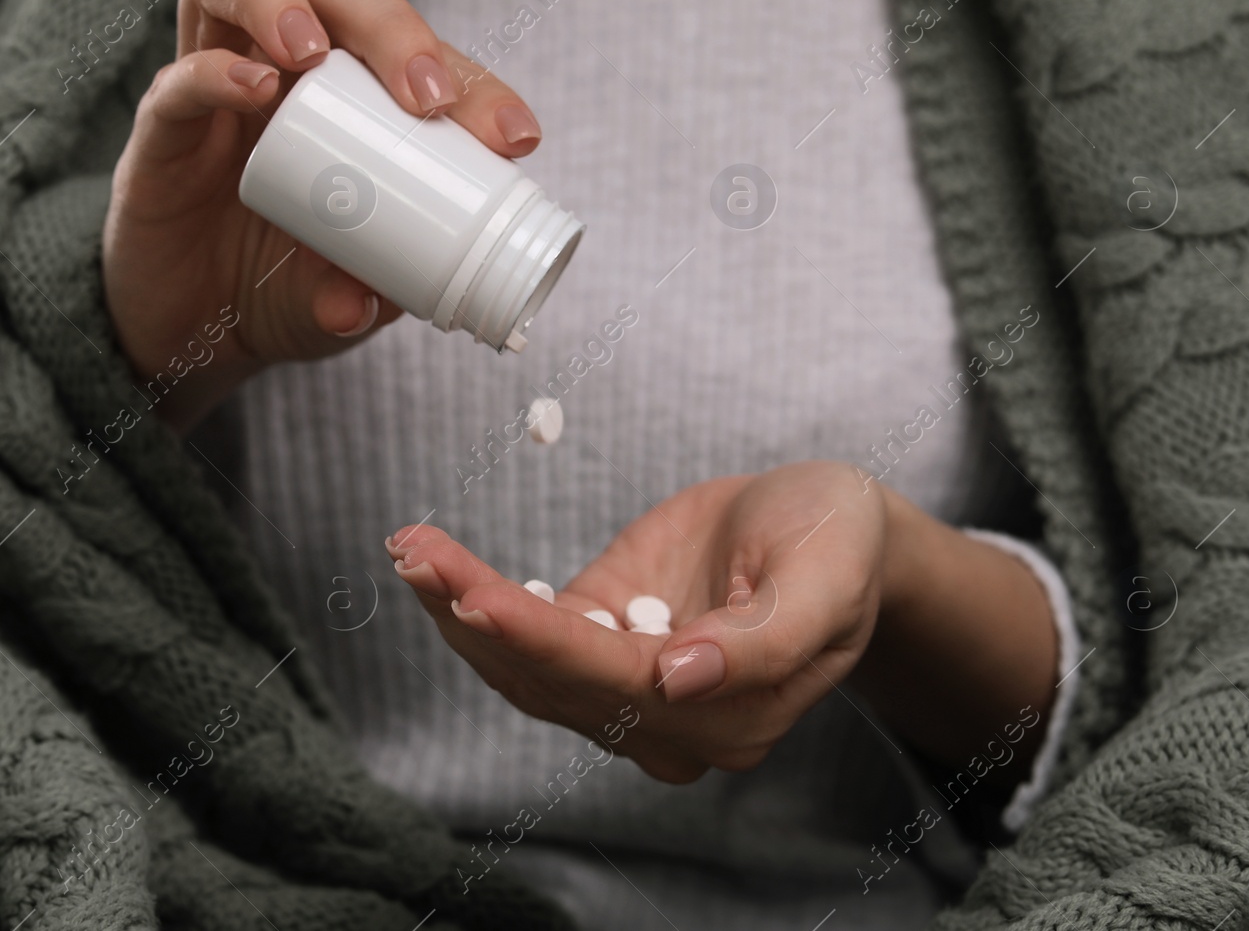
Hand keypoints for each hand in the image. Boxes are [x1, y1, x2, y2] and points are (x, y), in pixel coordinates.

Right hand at [102, 0, 544, 430]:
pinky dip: (214, 72)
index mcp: (358, 103)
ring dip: (281, 2)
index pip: (419, 59)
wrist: (191, 329)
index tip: (514, 138)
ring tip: (312, 53)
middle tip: (425, 95)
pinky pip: (179, 76)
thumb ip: (361, 300)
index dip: (473, 85)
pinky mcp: (164, 126)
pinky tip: (253, 87)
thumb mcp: (342, 303)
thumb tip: (367, 305)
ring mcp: (221, 88)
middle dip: (391, 27)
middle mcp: (290, 72)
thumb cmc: (285, 291)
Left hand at [385, 461, 1058, 785]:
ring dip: (459, 610)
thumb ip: (764, 641)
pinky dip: (476, 602)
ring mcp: (630, 688)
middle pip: (553, 678)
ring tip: (409, 549)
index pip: (614, 682)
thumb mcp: (826, 576)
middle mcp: (672, 722)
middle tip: (415, 552)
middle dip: (476, 615)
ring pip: (526, 667)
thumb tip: (680, 681)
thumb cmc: (839, 544)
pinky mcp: (604, 641)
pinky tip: (433, 564)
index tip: (474, 594)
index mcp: (732, 714)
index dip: (539, 639)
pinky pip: (529, 638)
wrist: (831, 527)